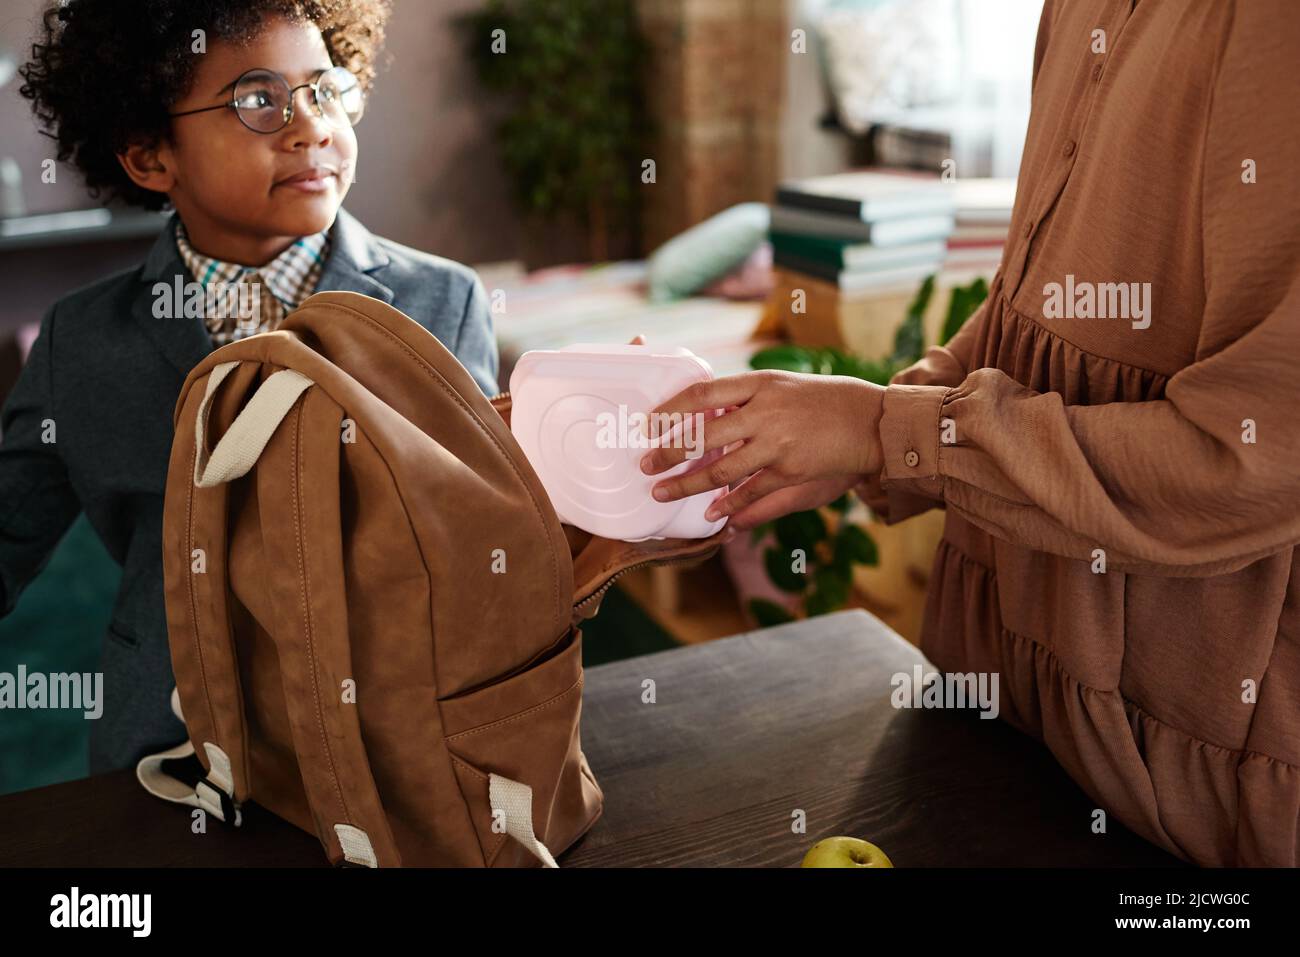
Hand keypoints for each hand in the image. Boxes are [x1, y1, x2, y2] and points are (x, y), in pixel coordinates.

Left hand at [639, 370, 884, 525]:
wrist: (873, 421)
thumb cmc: (825, 402)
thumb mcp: (783, 388)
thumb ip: (745, 404)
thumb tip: (704, 414)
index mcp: (761, 383)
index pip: (703, 393)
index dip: (670, 410)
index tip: (649, 423)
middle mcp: (766, 411)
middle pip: (702, 435)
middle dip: (667, 452)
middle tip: (645, 464)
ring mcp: (778, 442)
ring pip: (720, 471)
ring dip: (686, 485)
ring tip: (662, 492)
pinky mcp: (792, 470)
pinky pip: (751, 492)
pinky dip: (728, 505)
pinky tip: (711, 513)